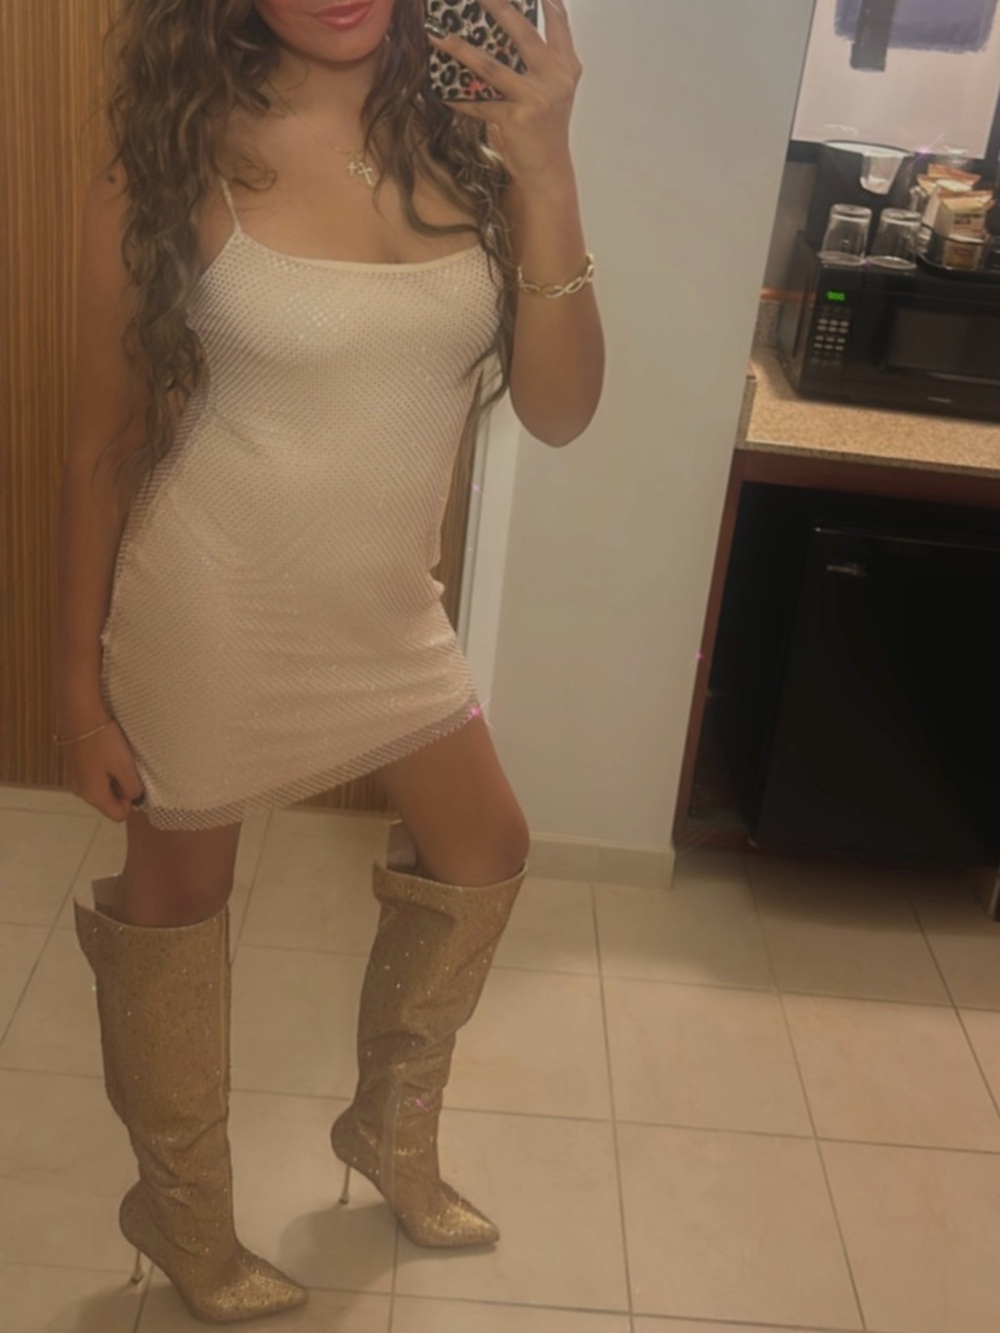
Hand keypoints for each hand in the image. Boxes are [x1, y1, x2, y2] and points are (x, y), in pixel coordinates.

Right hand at [63, 718, 146, 822]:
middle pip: (109, 802)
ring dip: (113, 778)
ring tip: (119, 759)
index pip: (118, 815)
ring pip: (102, 789)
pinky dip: (104, 770)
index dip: (131, 803)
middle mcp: (81, 792)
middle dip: (122, 790)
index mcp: (93, 796)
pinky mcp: (73, 767)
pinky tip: (107, 753)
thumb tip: (135, 800)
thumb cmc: (104, 742)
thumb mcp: (125, 766)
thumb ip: (133, 788)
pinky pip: (94, 777)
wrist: (79, 715)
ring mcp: (75, 779)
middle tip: (128, 768)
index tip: (135, 782)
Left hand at [426, 0, 582, 186]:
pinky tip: (442, 93)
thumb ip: (540, 60)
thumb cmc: (544, 125)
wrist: (548, 169)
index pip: (559, 22)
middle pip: (522, 33)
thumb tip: (500, 33)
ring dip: (461, 50)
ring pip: (492, 67)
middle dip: (497, 6)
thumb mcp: (552, 89)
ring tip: (440, 36)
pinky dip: (459, 100)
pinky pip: (480, 105)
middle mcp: (555, 77)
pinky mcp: (517, 120)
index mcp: (566, 65)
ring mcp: (536, 98)